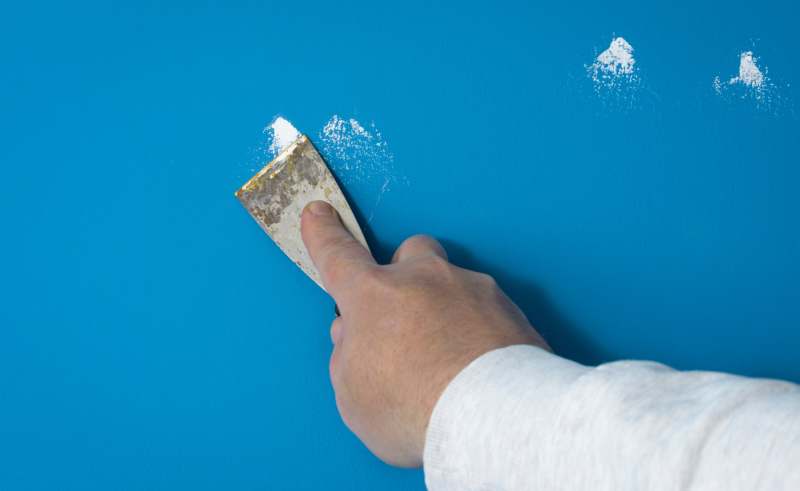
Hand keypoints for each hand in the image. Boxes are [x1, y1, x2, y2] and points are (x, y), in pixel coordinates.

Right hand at [301, 201, 549, 467]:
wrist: (491, 418)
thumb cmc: (418, 410)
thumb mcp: (353, 395)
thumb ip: (347, 356)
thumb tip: (355, 338)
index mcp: (374, 296)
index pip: (338, 255)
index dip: (324, 234)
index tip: (319, 214)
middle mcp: (423, 279)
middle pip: (409, 252)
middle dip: (404, 273)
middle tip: (404, 314)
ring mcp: (470, 288)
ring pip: (452, 280)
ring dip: (445, 306)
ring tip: (449, 356)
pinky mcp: (509, 308)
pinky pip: (486, 308)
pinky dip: (479, 330)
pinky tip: (478, 366)